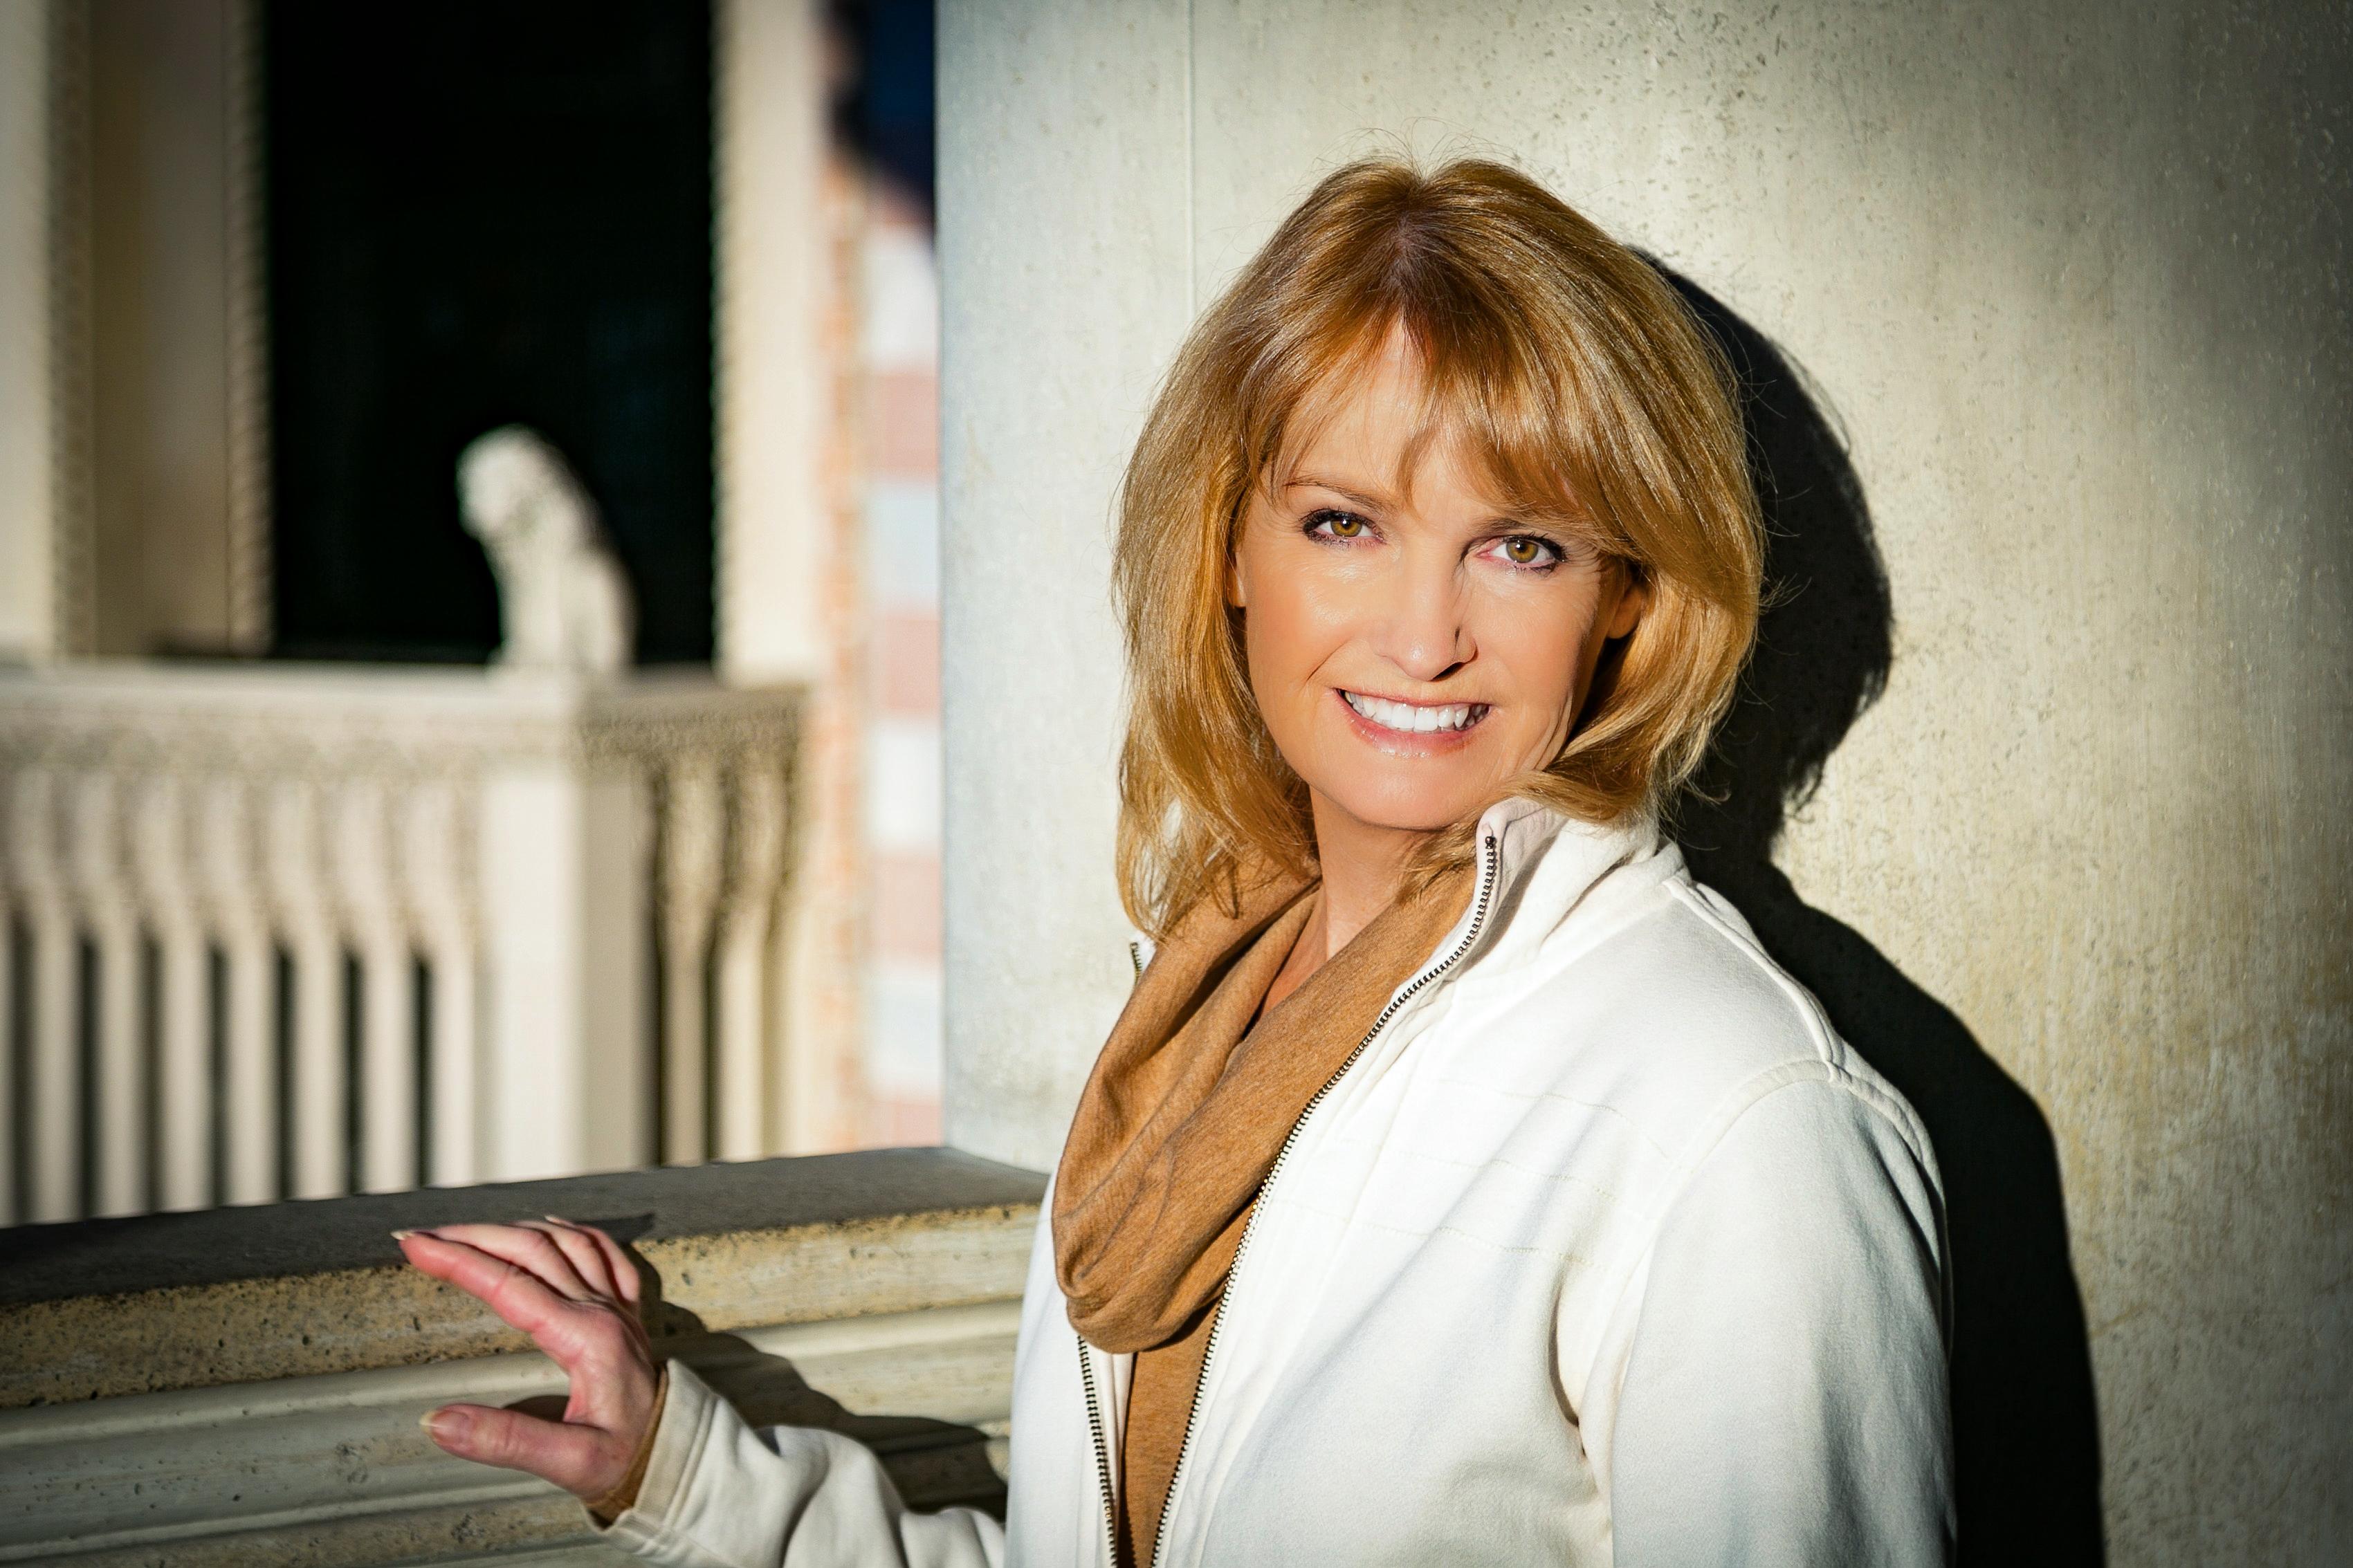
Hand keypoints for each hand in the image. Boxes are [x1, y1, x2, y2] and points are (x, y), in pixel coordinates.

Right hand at [395, 1217, 661, 1502]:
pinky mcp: (628, 1312)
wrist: (680, 1457)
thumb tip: (436, 1421)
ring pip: (564, 1243)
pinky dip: (570, 1231)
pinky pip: (602, 1253)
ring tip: (464, 1231)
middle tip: (421, 1237)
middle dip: (472, 1237)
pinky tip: (550, 1225)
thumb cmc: (626, 1461)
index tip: (414, 1246)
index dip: (458, 1261)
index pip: (509, 1284)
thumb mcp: (567, 1462)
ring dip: (512, 1230)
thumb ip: (504, 1441)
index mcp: (585, 1337)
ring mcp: (618, 1306)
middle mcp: (602, 1309)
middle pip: (533, 1250)